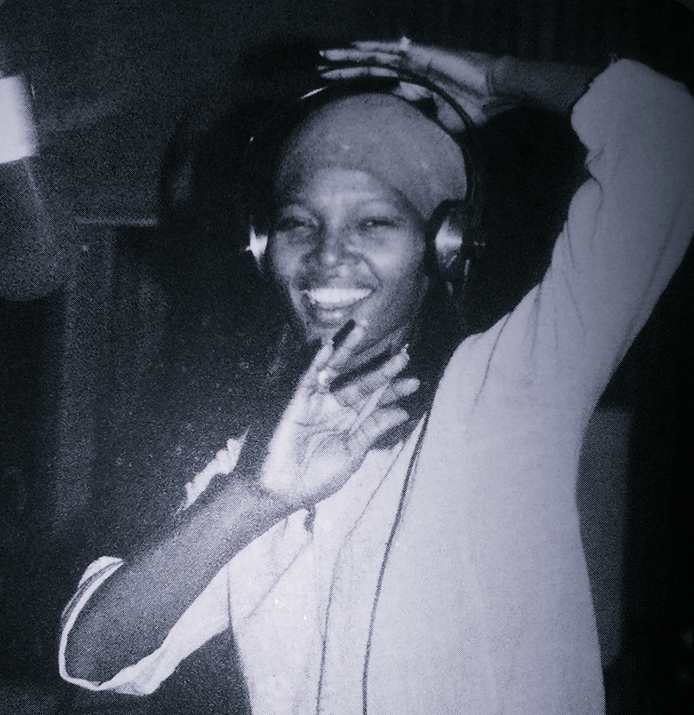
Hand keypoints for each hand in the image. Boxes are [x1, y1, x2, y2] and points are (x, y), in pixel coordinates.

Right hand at [258, 323, 418, 509]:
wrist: (281, 492)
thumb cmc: (316, 478)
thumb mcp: (352, 454)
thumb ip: (373, 429)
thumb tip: (402, 411)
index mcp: (349, 423)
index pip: (375, 401)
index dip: (393, 390)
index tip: (415, 382)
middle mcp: (334, 408)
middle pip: (361, 383)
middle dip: (381, 370)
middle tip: (404, 354)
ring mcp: (315, 403)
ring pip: (334, 370)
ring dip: (347, 350)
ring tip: (362, 329)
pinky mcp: (295, 402)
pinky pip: (307, 377)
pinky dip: (316, 361)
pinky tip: (328, 345)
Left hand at [319, 40, 519, 127]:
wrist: (494, 92)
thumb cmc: (472, 109)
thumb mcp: (442, 122)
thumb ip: (424, 123)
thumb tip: (410, 136)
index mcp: (412, 82)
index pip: (376, 79)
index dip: (355, 80)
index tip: (334, 84)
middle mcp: (408, 67)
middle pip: (368, 65)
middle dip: (343, 66)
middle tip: (319, 67)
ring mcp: (413, 59)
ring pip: (372, 56)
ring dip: (347, 57)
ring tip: (324, 58)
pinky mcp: (420, 55)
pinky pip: (389, 52)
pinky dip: (369, 50)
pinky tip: (351, 49)